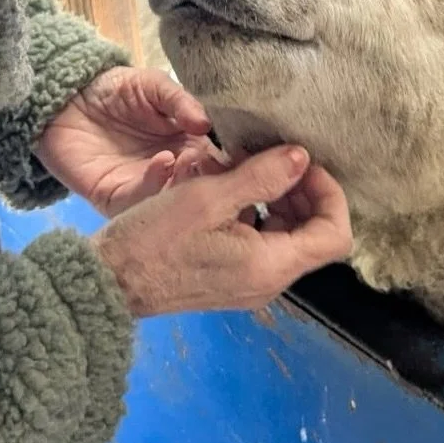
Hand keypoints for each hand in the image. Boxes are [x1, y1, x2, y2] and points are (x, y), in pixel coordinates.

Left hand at [36, 66, 212, 217]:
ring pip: (170, 201)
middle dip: (206, 177)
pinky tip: (162, 162)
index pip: (213, 163)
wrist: (67, 97)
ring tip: (186, 160)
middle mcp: (169, 175)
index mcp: (187, 149)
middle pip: (196, 188)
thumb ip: (179, 102)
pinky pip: (137, 202)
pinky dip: (153, 186)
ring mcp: (143, 190)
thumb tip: (206, 123)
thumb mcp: (153, 86)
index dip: (224, 160)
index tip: (234, 151)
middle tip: (209, 159)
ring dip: (182, 184)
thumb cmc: (115, 90)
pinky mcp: (114, 199)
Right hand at [92, 146, 352, 317]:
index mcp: (271, 267)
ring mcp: (249, 284)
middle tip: (271, 157)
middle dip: (300, 191)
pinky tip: (223, 187)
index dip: (330, 194)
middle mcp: (268, 283)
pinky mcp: (230, 279)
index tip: (303, 164)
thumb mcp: (208, 197)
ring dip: (273, 198)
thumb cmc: (155, 239)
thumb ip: (261, 177)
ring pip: (284, 236)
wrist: (109, 281)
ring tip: (241, 166)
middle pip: (312, 234)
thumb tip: (301, 158)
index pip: (334, 235)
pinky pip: (259, 243)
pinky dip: (252, 213)